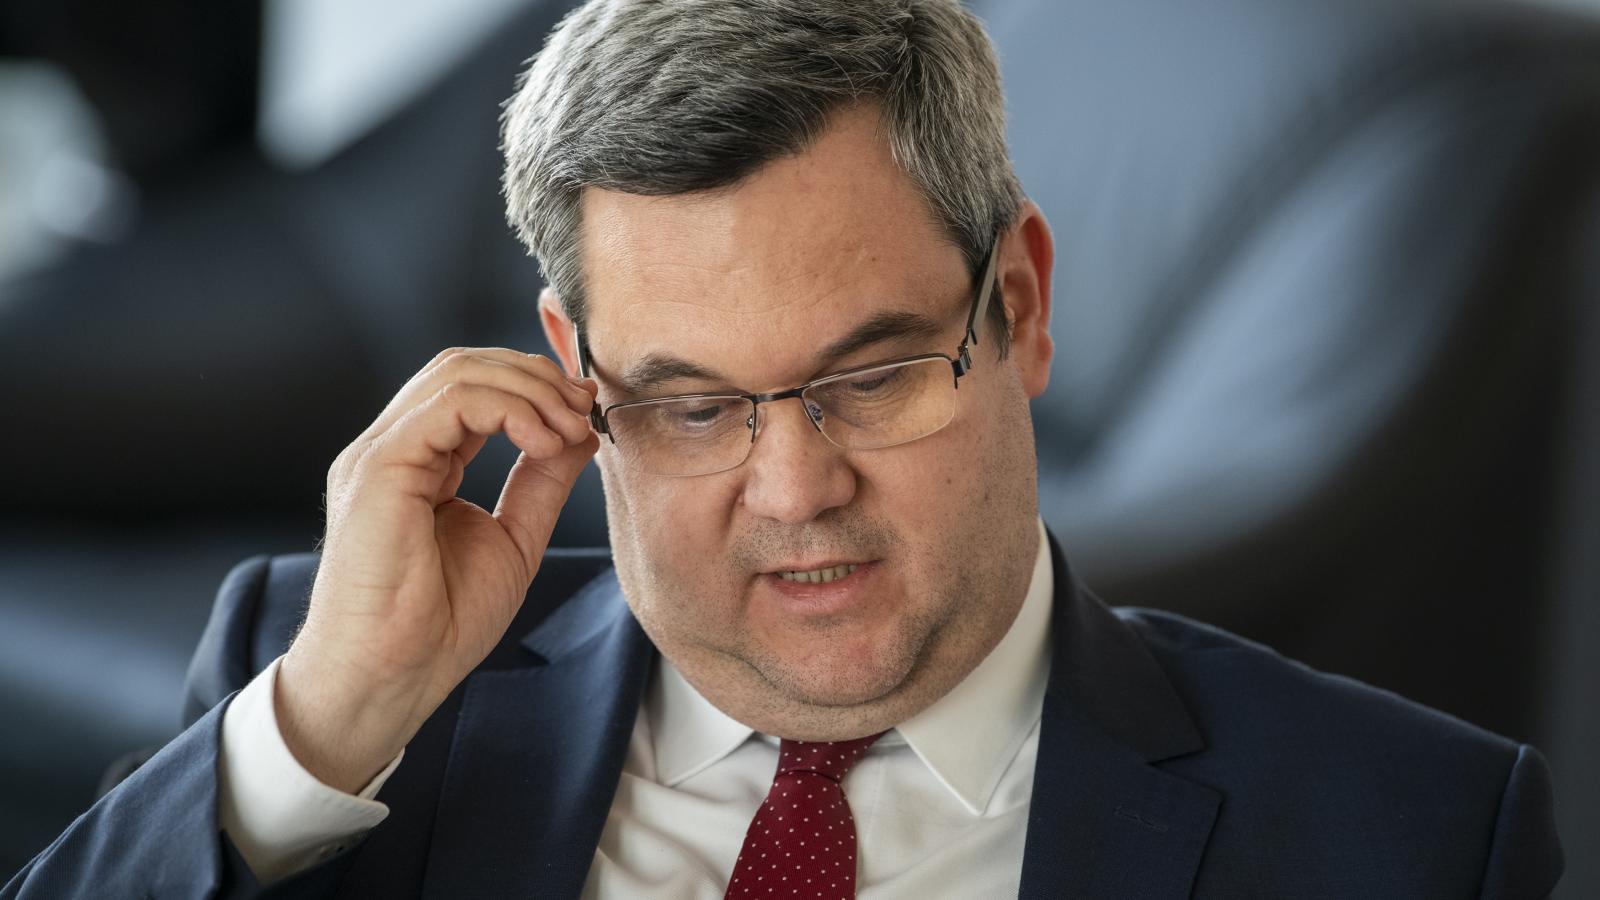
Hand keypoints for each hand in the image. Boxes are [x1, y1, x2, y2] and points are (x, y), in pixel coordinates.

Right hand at [275, 348, 598, 791]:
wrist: (391, 677)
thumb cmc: (439, 625)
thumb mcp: (513, 539)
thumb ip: (541, 482)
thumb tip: (579, 431)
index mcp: (420, 463)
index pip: (474, 389)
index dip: (535, 386)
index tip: (585, 411)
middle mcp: (395, 449)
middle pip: (465, 366)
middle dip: (536, 377)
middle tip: (583, 410)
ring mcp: (381, 454)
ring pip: (457, 372)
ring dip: (529, 390)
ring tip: (568, 429)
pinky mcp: (378, 468)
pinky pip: (447, 403)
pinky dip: (507, 409)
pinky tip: (541, 441)